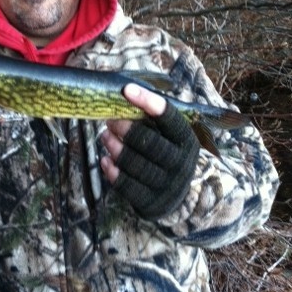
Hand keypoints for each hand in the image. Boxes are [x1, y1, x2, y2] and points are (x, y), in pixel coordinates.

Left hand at [101, 84, 198, 218]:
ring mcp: (167, 185)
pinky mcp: (151, 202)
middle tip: (109, 120)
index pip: (169, 117)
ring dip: (114, 146)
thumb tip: (125, 93)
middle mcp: (181, 163)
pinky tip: (105, 159)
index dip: (147, 101)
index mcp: (187, 140)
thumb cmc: (167, 155)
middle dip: (125, 128)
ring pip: (135, 163)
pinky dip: (112, 170)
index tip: (126, 90)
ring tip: (104, 136)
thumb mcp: (170, 137)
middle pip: (149, 141)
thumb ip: (153, 120)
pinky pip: (127, 185)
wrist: (176, 197)